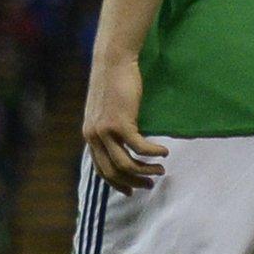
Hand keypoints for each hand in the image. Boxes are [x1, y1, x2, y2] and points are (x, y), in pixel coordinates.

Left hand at [81, 55, 167, 192]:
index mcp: (89, 135)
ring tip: (161, 169)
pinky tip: (164, 151)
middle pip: (114, 172)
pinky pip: (140, 148)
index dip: (117, 184)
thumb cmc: (113, 84)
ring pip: (127, 164)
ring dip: (146, 170)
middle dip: (134, 182)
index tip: (133, 191)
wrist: (112, 62)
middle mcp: (93, 136)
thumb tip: (121, 148)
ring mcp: (105, 131)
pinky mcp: (120, 123)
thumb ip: (108, 131)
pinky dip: (153, 152)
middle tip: (151, 184)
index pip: (101, 170)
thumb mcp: (104, 111)